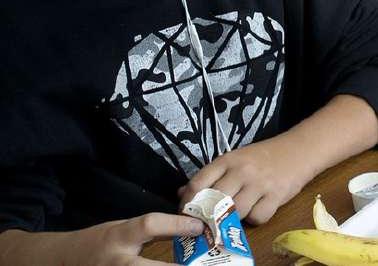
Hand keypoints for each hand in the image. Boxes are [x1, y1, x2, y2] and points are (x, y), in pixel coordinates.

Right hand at [75, 212, 203, 265]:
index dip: (176, 224)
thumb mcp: (125, 230)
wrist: (63, 260)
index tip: (199, 227)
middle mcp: (117, 262)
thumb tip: (193, 226)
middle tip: (205, 265)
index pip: (149, 225)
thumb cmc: (101, 243)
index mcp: (120, 238)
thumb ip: (155, 230)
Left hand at [179, 136, 312, 225]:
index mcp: (228, 160)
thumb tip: (183, 194)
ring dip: (235, 218)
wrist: (300, 149)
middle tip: (210, 222)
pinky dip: (256, 219)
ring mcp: (260, 183)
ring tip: (239, 213)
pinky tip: (259, 209)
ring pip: (236, 212)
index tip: (186, 213)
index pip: (199, 183)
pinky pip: (258, 217)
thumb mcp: (235, 160)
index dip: (188, 202)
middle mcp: (242, 171)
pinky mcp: (277, 195)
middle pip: (216, 202)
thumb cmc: (264, 157)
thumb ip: (211, 176)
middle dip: (210, 216)